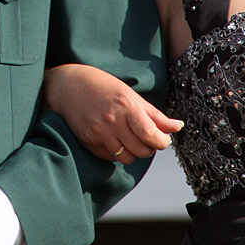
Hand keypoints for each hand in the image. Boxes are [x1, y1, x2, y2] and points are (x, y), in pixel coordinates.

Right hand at [41, 63, 183, 164]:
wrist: (66, 86)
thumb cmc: (100, 86)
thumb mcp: (129, 94)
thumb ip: (154, 114)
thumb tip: (178, 126)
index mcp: (126, 106)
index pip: (151, 135)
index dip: (161, 142)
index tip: (162, 139)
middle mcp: (112, 121)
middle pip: (142, 150)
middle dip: (149, 147)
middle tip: (146, 138)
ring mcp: (99, 133)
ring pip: (127, 158)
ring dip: (133, 152)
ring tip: (129, 138)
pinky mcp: (89, 142)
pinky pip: (111, 158)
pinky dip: (117, 152)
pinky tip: (114, 139)